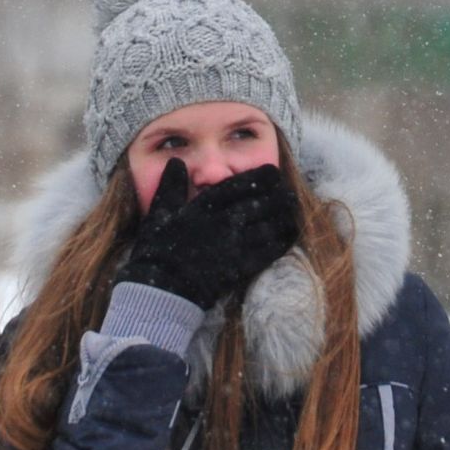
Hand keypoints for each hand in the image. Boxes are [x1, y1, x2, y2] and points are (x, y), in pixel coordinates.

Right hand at [116, 159, 298, 309]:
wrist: (161, 288)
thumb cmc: (157, 249)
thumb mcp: (159, 212)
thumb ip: (171, 185)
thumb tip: (176, 161)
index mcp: (207, 205)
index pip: (244, 184)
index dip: (264, 177)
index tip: (274, 173)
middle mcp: (227, 221)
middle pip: (265, 202)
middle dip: (280, 194)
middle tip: (287, 192)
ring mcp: (237, 245)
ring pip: (272, 225)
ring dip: (286, 215)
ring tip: (292, 210)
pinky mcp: (242, 267)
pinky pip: (271, 251)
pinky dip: (283, 240)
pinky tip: (288, 234)